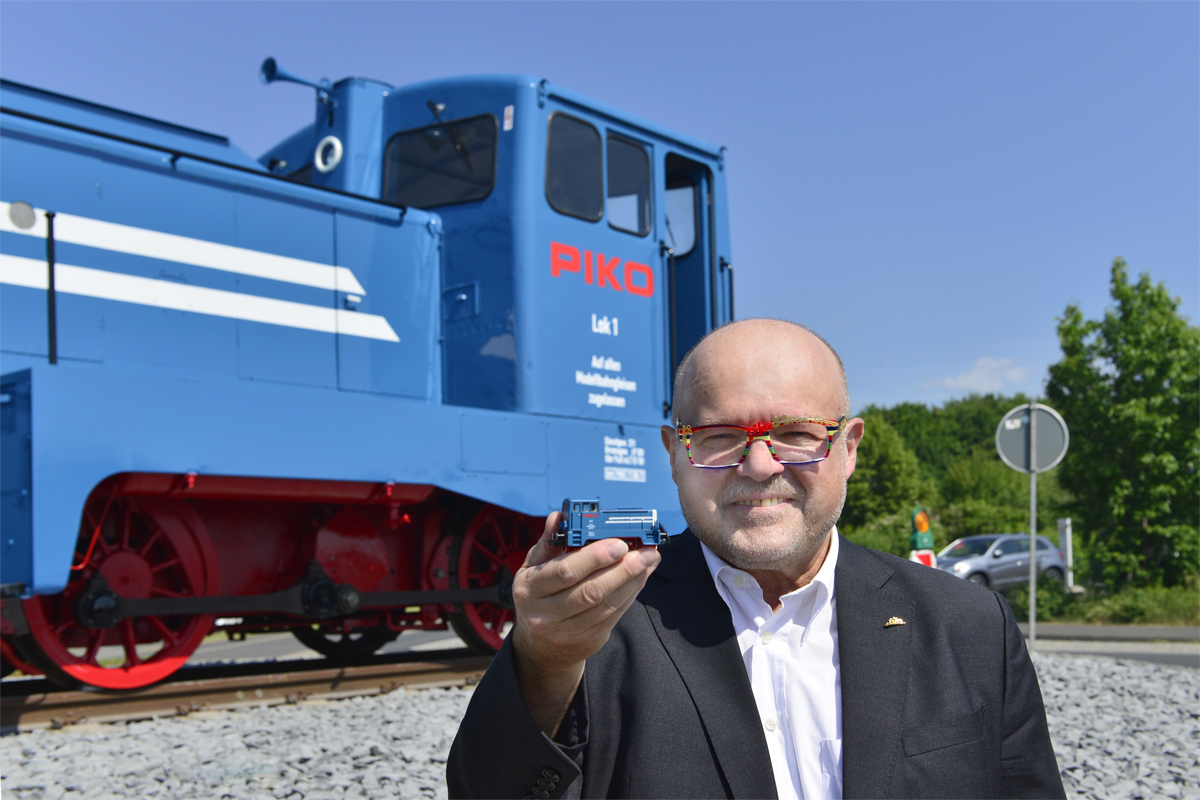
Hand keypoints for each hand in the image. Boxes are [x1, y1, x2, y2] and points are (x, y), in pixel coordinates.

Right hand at [510, 511, 660, 733]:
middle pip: (591, 590)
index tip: (618, 543)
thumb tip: (559, 516)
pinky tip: (641, 577)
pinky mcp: (589, 640)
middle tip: (645, 551)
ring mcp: (568, 631)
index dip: (594, 557)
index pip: (565, 571)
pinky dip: (631, 593)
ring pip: (608, 604)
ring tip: (649, 560)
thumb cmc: (537, 597)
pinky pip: (615, 614)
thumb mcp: (533, 569)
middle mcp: (546, 614)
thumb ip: (548, 543)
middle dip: (623, 568)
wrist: (540, 648)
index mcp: (530, 589)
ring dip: (633, 580)